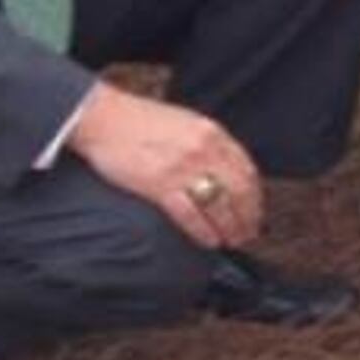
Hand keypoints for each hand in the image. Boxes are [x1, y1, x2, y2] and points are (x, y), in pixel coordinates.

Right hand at [68, 83, 262, 249]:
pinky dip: (204, 231)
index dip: (255, 194)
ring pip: (219, 206)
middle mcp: (203, 150)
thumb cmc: (140, 120)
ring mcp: (182, 168)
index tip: (256, 209)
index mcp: (212, 132)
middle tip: (250, 232)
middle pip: (239, 190)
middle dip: (248, 216)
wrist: (103, 118)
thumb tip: (225, 169)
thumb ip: (208, 143)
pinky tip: (209, 241)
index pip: (246, 168)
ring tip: (233, 240)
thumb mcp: (186, 122)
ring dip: (231, 228)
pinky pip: (191, 215)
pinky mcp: (160, 185)